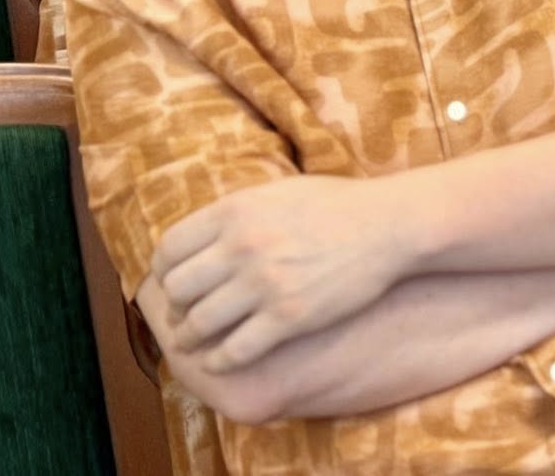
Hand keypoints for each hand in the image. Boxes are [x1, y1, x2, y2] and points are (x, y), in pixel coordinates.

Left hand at [148, 176, 410, 371]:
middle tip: (183, 316)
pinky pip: (234, 351)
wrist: (390, 225)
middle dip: (175, 308)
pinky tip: (221, 360)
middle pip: (177, 290)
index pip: (168, 250)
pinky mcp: (289, 317)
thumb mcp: (277, 192)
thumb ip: (234, 214)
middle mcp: (243, 247)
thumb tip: (196, 239)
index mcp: (235, 211)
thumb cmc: (335, 206)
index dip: (164, 272)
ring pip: (198, 325)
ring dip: (190, 339)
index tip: (174, 283)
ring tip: (195, 343)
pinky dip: (219, 361)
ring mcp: (265, 284)